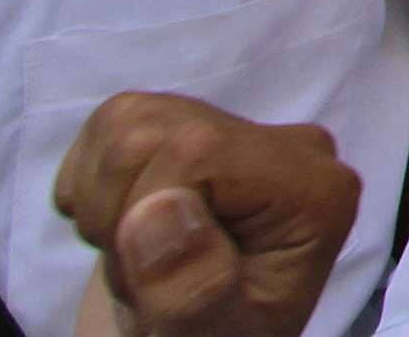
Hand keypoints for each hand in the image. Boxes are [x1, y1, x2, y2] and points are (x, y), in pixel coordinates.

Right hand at [53, 93, 359, 336]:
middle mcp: (292, 146)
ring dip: (104, 205)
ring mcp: (244, 129)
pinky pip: (112, 121)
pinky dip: (94, 184)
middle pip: (152, 135)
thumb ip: (195, 287)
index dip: (145, 213)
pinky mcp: (197, 124)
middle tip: (146, 278)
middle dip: (121, 217)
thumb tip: (160, 206)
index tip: (155, 277)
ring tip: (142, 255)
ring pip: (125, 122)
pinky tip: (130, 228)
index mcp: (314, 191)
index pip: (198, 151)